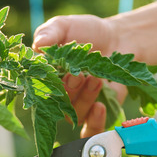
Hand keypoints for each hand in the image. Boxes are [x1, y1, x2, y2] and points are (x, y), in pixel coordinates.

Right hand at [33, 15, 127, 137]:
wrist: (120, 39)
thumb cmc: (87, 32)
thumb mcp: (65, 26)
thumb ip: (50, 32)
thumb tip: (39, 44)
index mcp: (45, 78)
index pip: (36, 91)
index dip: (44, 87)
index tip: (57, 72)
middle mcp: (58, 97)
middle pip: (55, 106)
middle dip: (68, 90)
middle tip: (80, 74)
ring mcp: (77, 107)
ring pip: (74, 116)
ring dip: (84, 99)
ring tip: (96, 79)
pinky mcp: (97, 115)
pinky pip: (91, 129)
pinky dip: (94, 123)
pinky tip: (100, 108)